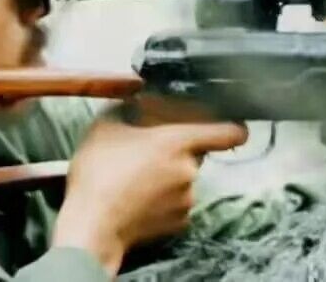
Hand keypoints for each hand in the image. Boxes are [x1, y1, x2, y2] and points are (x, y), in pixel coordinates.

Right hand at [52, 96, 246, 275]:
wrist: (92, 225)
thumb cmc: (99, 170)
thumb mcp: (106, 125)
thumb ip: (130, 107)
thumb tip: (140, 100)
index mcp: (178, 141)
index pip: (229, 132)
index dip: (233, 127)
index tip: (230, 127)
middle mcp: (190, 170)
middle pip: (196, 153)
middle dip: (177, 151)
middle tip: (147, 153)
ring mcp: (187, 199)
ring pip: (185, 179)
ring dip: (168, 177)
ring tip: (134, 179)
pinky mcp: (179, 223)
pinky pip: (177, 204)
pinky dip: (163, 201)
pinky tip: (138, 199)